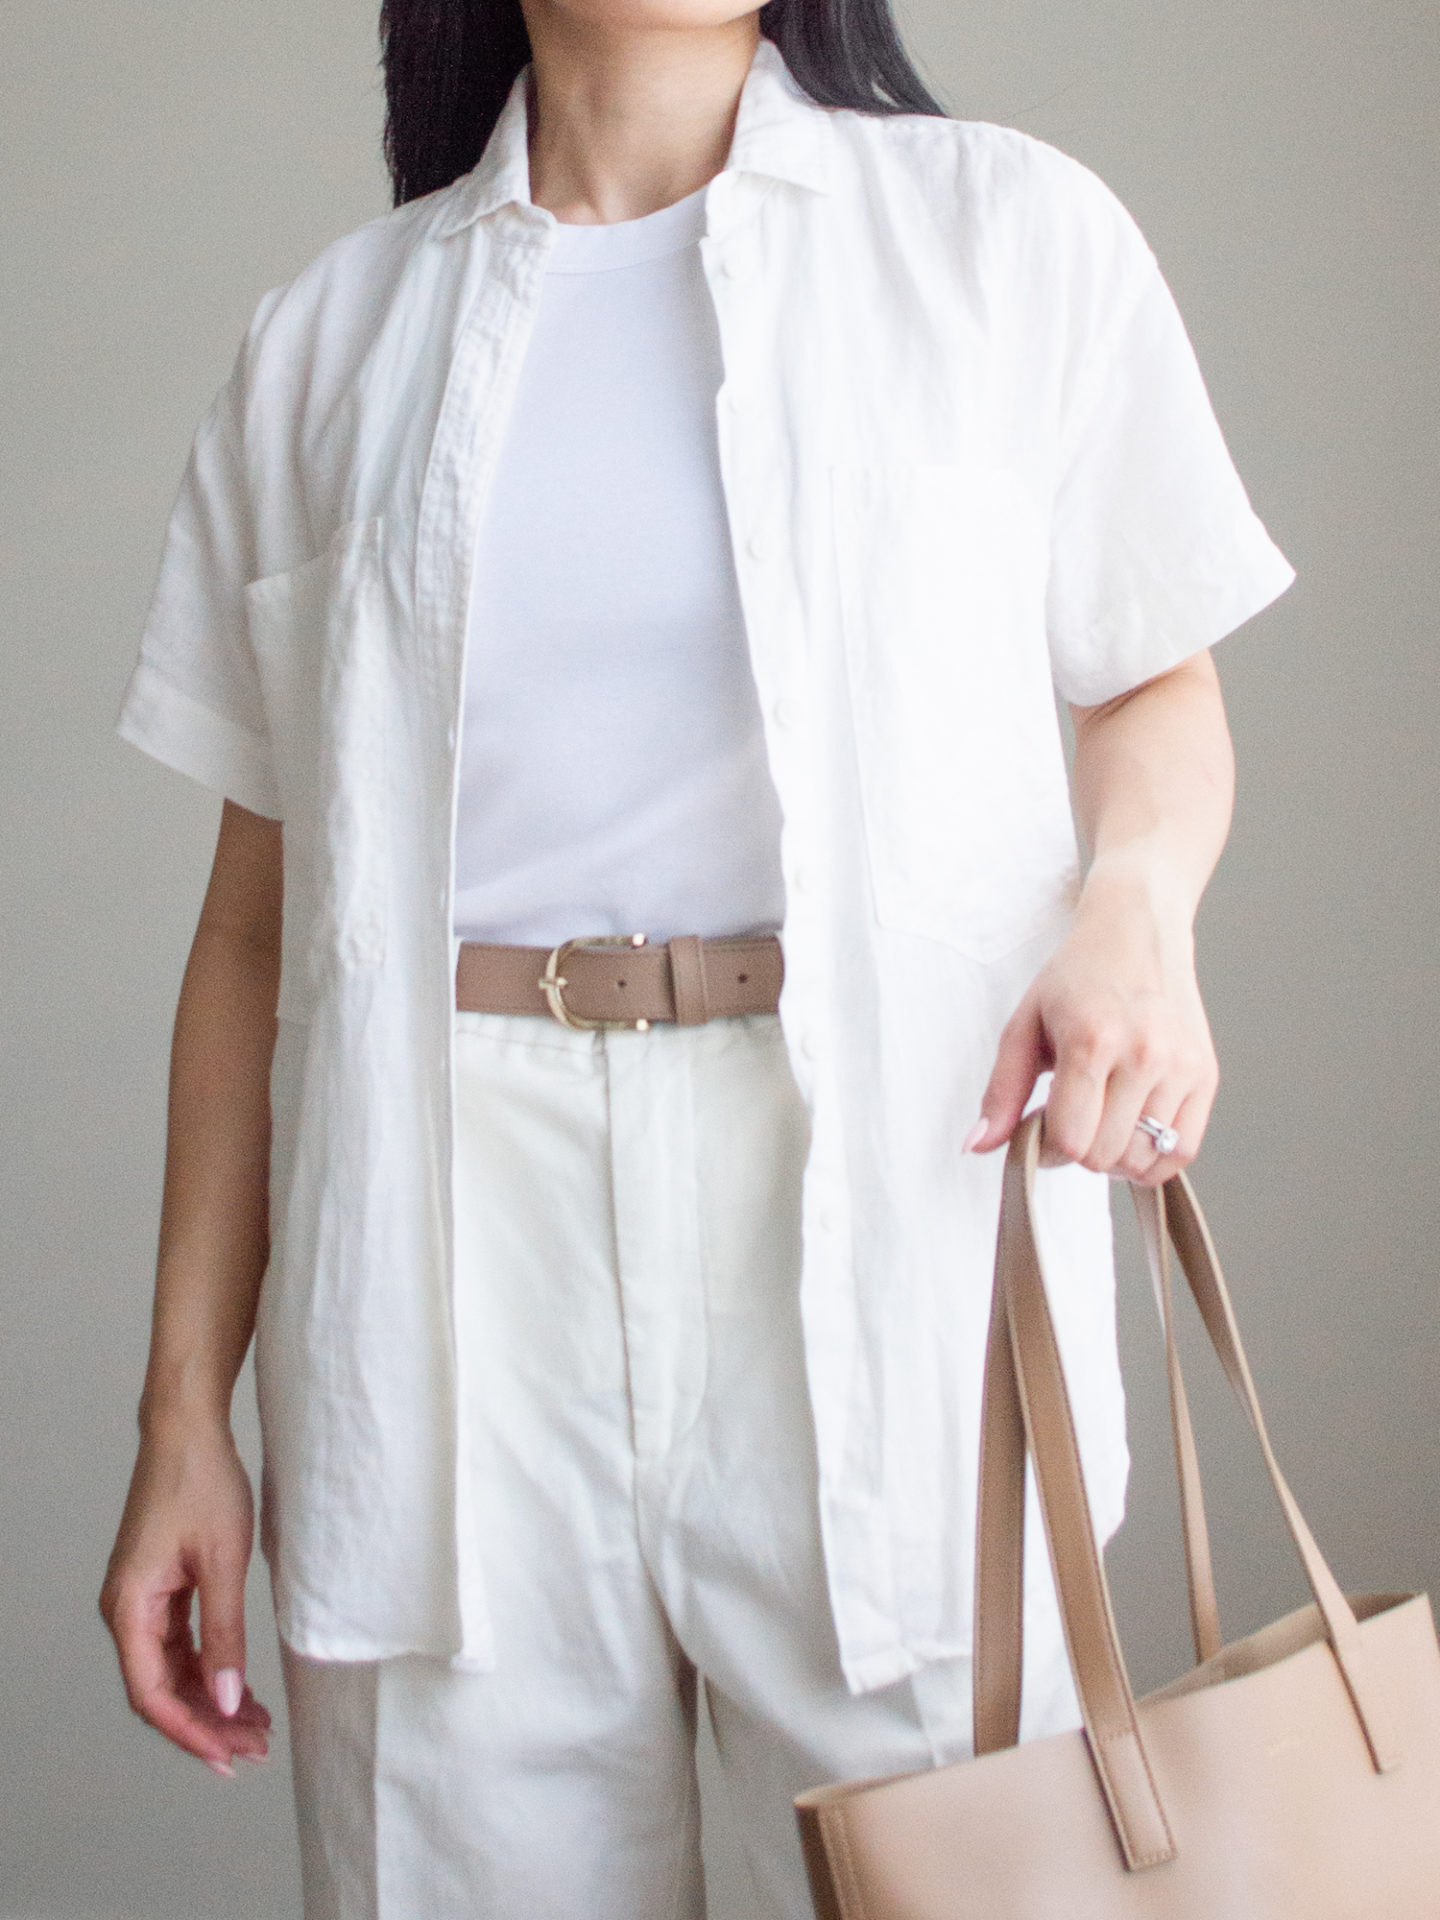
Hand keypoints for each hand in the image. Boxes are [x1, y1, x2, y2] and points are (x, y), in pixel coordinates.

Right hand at [100, 1418, 270, 1775]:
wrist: (187, 1429)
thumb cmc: (203, 1482)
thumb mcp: (224, 1561)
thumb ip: (225, 1633)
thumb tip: (229, 1700)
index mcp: (129, 1607)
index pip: (152, 1693)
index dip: (190, 1731)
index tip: (229, 1756)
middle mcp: (125, 1610)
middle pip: (161, 1689)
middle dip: (207, 1723)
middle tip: (256, 1749)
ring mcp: (141, 1599)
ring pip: (172, 1670)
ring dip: (211, 1700)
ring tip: (257, 1727)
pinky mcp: (159, 1588)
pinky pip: (179, 1644)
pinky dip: (209, 1667)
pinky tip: (241, 1687)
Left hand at [964, 872, 1217, 1185]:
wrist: (1138, 930)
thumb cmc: (1077, 977)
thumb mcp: (1024, 1024)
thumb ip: (1001, 1090)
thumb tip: (978, 1146)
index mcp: (1092, 1041)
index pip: (1071, 1140)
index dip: (1048, 1148)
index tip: (1042, 1126)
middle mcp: (1144, 1055)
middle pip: (1105, 1156)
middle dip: (1078, 1152)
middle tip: (1071, 1120)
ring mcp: (1181, 1066)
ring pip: (1144, 1161)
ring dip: (1114, 1157)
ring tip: (1101, 1122)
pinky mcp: (1205, 1074)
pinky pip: (1183, 1151)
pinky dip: (1153, 1159)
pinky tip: (1132, 1133)